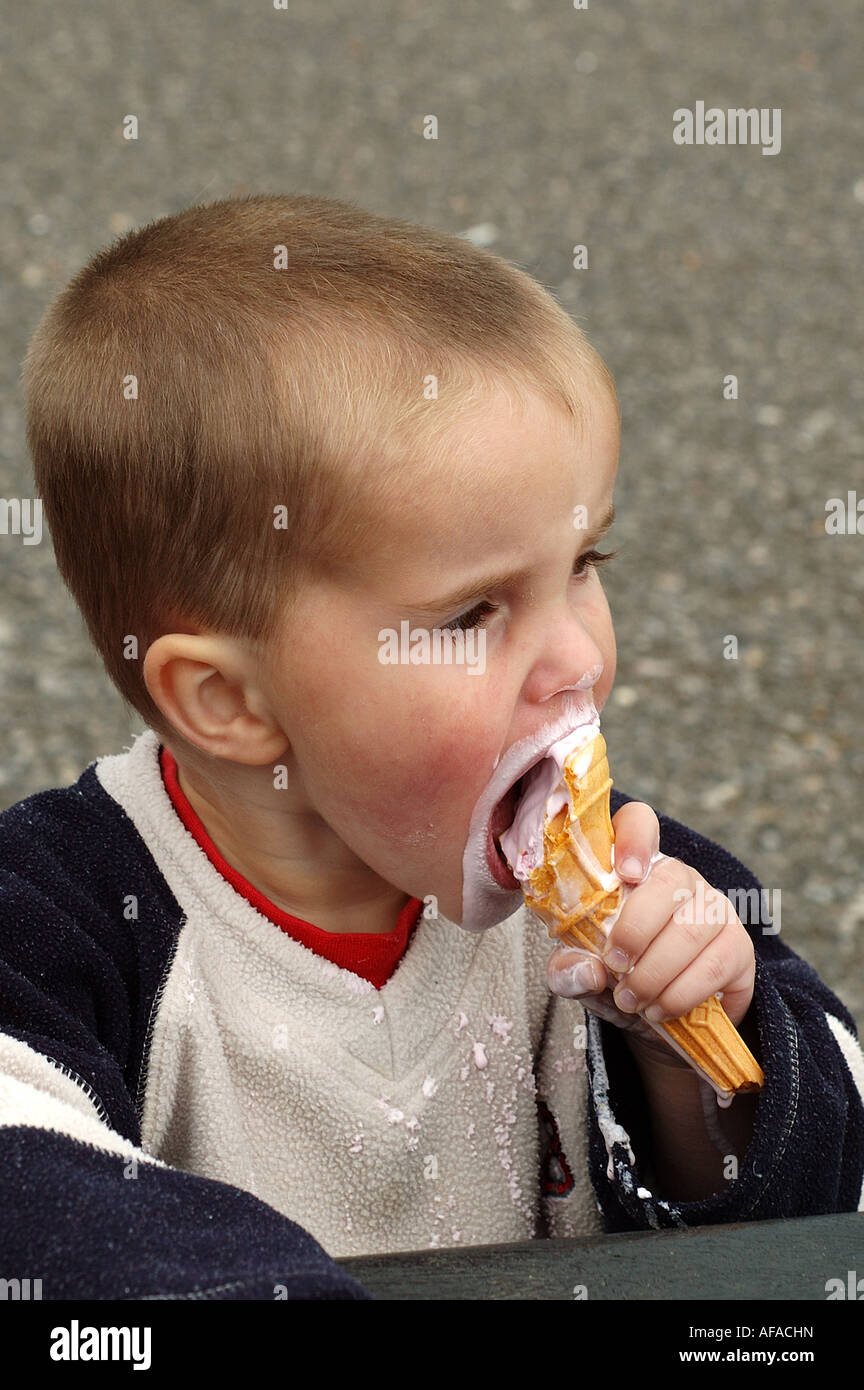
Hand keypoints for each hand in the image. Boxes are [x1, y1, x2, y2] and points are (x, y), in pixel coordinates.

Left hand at [547, 799, 756, 1067]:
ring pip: (693, 928)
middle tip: (615, 965)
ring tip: (631, 999)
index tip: (623, 874)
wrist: (656, 1018)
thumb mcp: (580, 973)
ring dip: (657, 971)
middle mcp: (678, 878)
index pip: (639, 822)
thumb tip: (587, 970)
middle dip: (636, 928)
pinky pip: (716, 964)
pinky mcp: (738, 947)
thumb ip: (569, 968)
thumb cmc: (614, 978)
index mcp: (632, 867)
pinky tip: (658, 1010)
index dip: (632, 838)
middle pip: (669, 879)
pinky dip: (682, 993)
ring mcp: (714, 908)